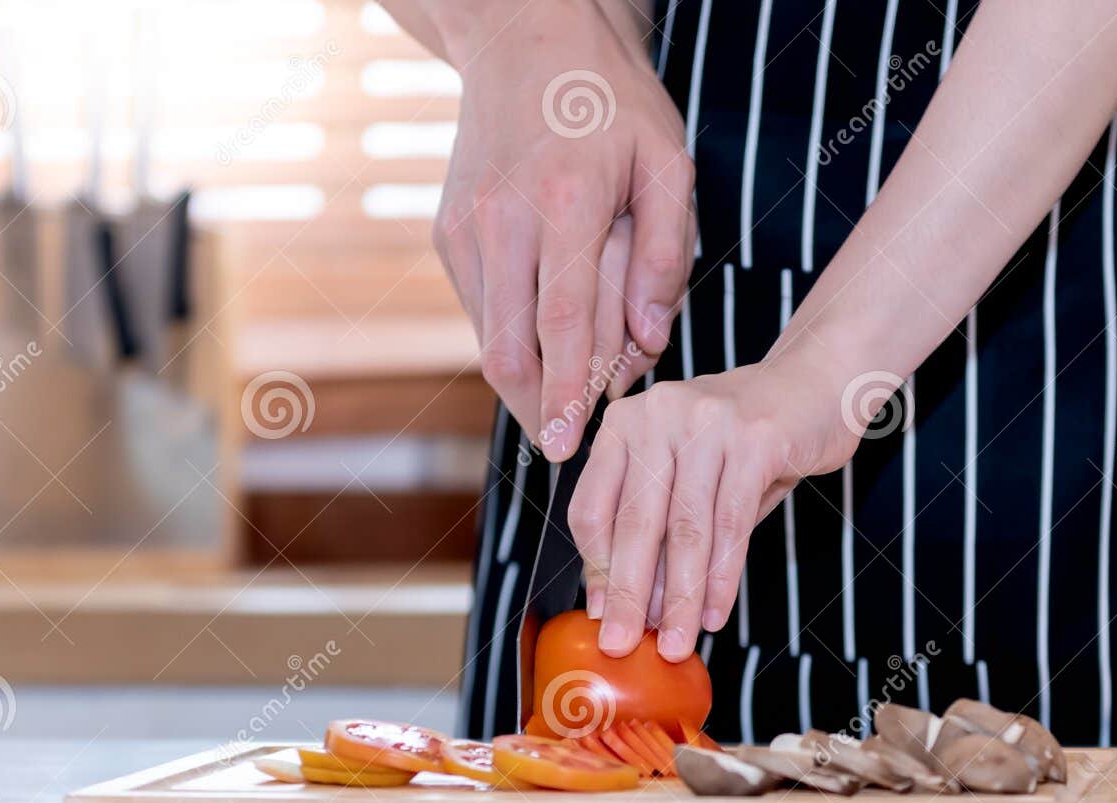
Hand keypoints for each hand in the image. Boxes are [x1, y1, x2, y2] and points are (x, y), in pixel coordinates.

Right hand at [432, 0, 695, 457]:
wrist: (524, 39)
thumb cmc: (611, 103)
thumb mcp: (668, 163)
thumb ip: (664, 255)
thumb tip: (647, 338)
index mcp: (564, 203)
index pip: (562, 324)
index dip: (567, 393)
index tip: (571, 447)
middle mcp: (502, 220)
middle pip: (510, 349)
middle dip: (539, 411)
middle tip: (569, 448)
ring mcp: (465, 229)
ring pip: (489, 338)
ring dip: (531, 380)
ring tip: (574, 393)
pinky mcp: (449, 234)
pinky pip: (482, 311)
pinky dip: (515, 341)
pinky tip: (550, 344)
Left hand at [567, 352, 867, 660]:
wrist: (817, 385)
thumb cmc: (747, 439)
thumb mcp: (691, 477)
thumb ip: (662, 531)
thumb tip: (640, 606)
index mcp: (626, 423)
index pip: (594, 507)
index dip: (596, 568)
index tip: (601, 616)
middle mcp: (657, 415)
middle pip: (635, 523)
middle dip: (629, 595)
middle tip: (621, 646)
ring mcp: (706, 423)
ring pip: (686, 530)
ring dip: (680, 598)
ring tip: (676, 643)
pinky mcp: (755, 438)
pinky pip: (732, 524)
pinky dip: (722, 577)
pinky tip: (715, 613)